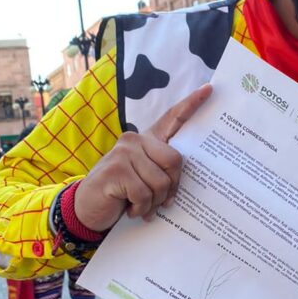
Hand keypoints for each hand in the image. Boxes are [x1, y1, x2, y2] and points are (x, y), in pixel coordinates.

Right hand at [75, 84, 212, 230]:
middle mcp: (135, 140)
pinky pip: (144, 194)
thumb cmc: (123, 194)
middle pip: (175, 160)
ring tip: (140, 206)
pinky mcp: (116, 170)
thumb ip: (163, 170)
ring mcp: (124, 153)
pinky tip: (130, 209)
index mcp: (147, 140)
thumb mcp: (146, 179)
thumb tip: (186, 177)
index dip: (191, 104)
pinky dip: (140, 209)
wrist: (88, 209)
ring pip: (160, 182)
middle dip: (171, 187)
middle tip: (160, 201)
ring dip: (153, 202)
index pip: (172, 119)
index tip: (209, 89)